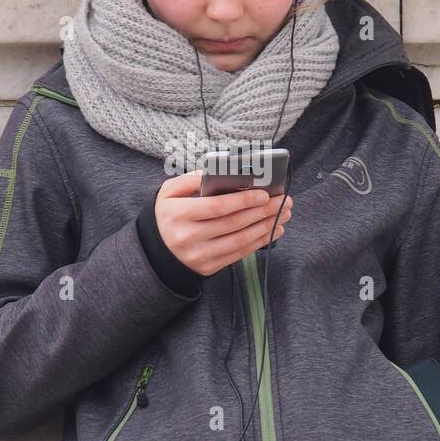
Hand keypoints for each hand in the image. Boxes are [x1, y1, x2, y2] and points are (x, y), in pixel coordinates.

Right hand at [154, 169, 292, 277]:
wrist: (156, 251)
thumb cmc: (167, 215)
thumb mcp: (168, 193)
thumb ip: (189, 180)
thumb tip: (216, 173)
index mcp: (179, 215)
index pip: (217, 207)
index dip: (243, 200)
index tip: (264, 194)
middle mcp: (190, 237)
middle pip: (234, 223)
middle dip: (263, 211)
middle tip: (283, 201)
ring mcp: (200, 255)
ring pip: (241, 240)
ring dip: (267, 226)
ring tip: (283, 214)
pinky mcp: (209, 267)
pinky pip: (240, 254)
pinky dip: (260, 242)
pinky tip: (273, 230)